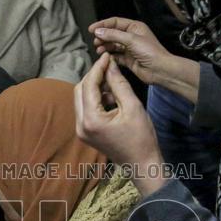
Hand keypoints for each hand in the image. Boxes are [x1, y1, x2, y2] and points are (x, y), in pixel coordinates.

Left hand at [75, 53, 165, 195]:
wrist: (141, 163)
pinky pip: (86, 109)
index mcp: (91, 119)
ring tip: (112, 82)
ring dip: (94, 87)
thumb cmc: (141, 137)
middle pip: (79, 90)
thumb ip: (119, 84)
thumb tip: (110, 65)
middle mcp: (80, 125)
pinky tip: (111, 96)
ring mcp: (81, 130)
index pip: (88, 85)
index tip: (107, 57)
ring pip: (81, 99)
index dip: (97, 68)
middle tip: (108, 67)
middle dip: (93, 76)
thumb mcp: (132, 106)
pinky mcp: (85, 132)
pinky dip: (95, 99)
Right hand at [91, 17, 201, 102]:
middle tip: (95, 42)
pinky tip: (104, 57)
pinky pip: (116, 56)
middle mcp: (132, 37)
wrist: (160, 70)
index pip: (115, 22)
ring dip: (105, 46)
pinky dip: (109, 56)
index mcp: (134, 27)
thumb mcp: (131, 39)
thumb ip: (113, 35)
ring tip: (99, 50)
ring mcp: (130, 49)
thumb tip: (98, 32)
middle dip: (103, 37)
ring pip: (113, 45)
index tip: (91, 29)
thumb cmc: (150, 52)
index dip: (103, 25)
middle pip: (113, 34)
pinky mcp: (128, 60)